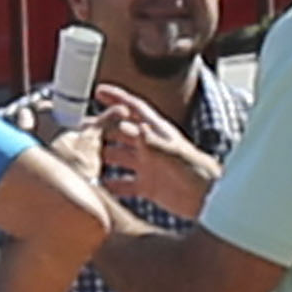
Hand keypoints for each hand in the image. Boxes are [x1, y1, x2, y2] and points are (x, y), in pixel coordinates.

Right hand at [79, 82, 218, 221]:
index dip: (117, 98)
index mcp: (158, 132)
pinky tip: (96, 187)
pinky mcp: (149, 186)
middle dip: (101, 128)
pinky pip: (124, 184)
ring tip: (81, 156)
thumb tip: (134, 127)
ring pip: (119, 156)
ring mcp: (149, 166)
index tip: (97, 90)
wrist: (212, 201)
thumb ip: (153, 143)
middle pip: (121, 131)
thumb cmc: (200, 174)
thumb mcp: (175, 156)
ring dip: (102, 156)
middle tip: (79, 129)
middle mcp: (151, 146)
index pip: (134, 109)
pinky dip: (110, 184)